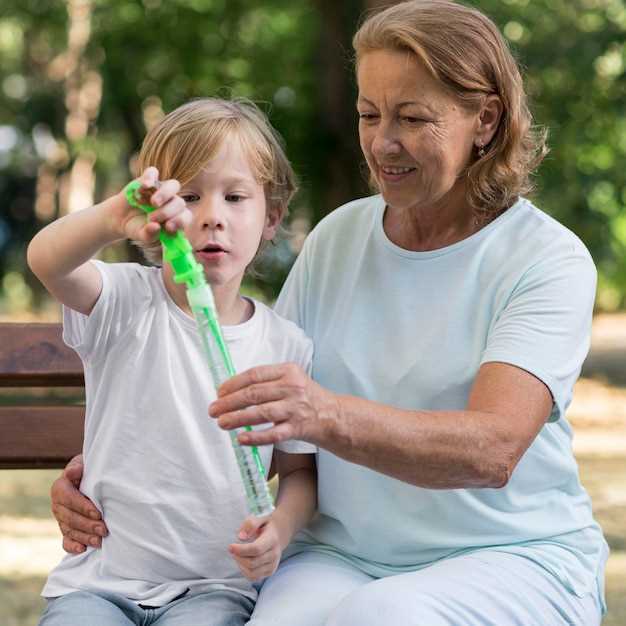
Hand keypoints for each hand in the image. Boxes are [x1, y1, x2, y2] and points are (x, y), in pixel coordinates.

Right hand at [50, 454, 107, 552]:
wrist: (89, 476)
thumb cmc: (89, 469)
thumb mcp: (84, 463)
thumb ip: (77, 467)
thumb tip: (72, 472)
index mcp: (60, 488)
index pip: (69, 500)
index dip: (83, 507)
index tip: (98, 513)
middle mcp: (57, 505)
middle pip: (70, 518)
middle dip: (88, 525)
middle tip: (104, 530)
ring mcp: (61, 519)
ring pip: (70, 531)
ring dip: (85, 537)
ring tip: (99, 541)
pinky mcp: (67, 528)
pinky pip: (66, 541)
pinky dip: (73, 546)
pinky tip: (83, 549)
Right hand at [110, 167, 190, 242]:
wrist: (121, 217)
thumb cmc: (137, 228)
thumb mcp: (142, 235)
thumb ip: (149, 235)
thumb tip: (155, 227)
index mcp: (176, 217)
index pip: (186, 216)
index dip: (180, 221)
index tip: (168, 227)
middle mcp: (172, 202)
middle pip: (179, 202)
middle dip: (167, 212)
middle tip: (152, 218)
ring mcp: (161, 189)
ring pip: (173, 185)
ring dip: (165, 194)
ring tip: (153, 203)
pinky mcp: (148, 179)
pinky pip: (153, 173)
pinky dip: (150, 177)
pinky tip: (144, 186)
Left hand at [209, 363, 339, 446]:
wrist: (335, 416)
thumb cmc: (309, 397)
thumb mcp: (293, 379)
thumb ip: (269, 380)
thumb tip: (233, 389)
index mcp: (289, 371)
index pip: (255, 374)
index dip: (234, 383)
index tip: (219, 392)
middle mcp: (292, 387)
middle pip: (254, 393)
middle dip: (229, 402)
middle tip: (213, 409)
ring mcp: (295, 408)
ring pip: (260, 413)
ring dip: (237, 418)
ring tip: (221, 423)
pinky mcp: (297, 428)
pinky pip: (273, 434)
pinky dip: (256, 437)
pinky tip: (241, 439)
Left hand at [229, 515, 282, 580]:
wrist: (279, 534)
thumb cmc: (266, 526)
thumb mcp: (259, 518)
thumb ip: (250, 524)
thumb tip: (241, 537)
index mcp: (272, 539)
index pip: (256, 549)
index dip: (241, 550)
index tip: (230, 546)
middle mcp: (274, 554)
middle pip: (252, 563)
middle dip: (238, 557)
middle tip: (232, 549)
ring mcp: (273, 564)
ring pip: (252, 573)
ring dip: (241, 565)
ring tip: (238, 555)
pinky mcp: (270, 572)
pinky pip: (254, 578)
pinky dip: (245, 572)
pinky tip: (243, 562)